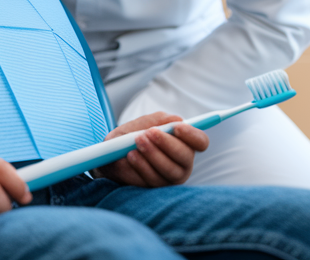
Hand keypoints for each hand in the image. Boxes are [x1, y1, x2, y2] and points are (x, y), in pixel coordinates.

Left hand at [92, 111, 208, 186]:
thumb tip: (176, 120)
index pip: (200, 142)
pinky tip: (130, 157)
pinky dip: (141, 167)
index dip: (192, 135)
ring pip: (170, 171)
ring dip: (152, 155)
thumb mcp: (142, 123)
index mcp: (184, 144)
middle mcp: (182, 164)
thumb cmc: (129, 137)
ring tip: (136, 143)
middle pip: (186, 157)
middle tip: (148, 133)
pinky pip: (152, 181)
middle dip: (167, 144)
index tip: (176, 127)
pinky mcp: (155, 190)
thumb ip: (158, 120)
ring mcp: (170, 178)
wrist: (109, 156)